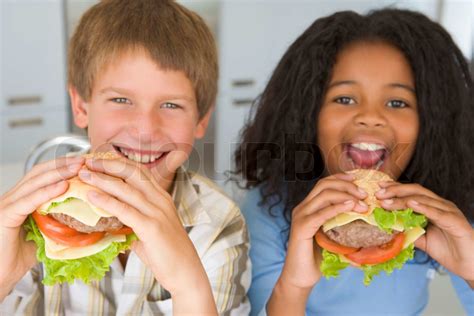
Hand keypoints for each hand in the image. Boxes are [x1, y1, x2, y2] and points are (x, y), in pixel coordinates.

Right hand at [0, 155, 83, 297]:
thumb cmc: (18, 259)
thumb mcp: (44, 235)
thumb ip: (58, 222)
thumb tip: (84, 216)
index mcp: (21, 199)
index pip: (41, 175)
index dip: (62, 167)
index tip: (83, 162)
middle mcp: (12, 198)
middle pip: (39, 173)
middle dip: (63, 164)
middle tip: (84, 159)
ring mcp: (7, 205)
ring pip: (34, 183)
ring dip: (58, 173)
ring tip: (78, 167)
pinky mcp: (5, 216)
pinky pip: (28, 201)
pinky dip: (47, 192)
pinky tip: (63, 186)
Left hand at [79, 156, 216, 313]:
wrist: (185, 271)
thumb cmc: (167, 253)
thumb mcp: (150, 229)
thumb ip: (132, 220)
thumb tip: (107, 220)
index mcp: (162, 197)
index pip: (139, 171)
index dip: (118, 162)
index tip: (99, 159)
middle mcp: (161, 200)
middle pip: (133, 173)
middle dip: (109, 164)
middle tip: (88, 161)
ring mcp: (157, 213)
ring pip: (127, 189)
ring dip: (103, 179)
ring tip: (84, 174)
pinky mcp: (152, 228)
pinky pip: (125, 210)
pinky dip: (106, 201)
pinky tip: (92, 196)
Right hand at [267, 173, 366, 314]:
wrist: (300, 277)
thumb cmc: (317, 259)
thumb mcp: (332, 236)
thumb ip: (342, 225)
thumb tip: (368, 219)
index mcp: (308, 207)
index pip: (324, 184)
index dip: (341, 178)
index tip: (359, 179)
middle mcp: (302, 208)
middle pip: (324, 185)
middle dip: (347, 185)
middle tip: (365, 193)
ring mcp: (300, 217)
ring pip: (324, 195)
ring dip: (346, 195)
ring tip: (363, 202)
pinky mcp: (301, 228)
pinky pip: (321, 213)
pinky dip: (337, 207)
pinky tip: (351, 207)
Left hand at [376, 182, 473, 280]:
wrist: (470, 266)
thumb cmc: (449, 251)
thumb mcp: (422, 240)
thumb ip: (408, 232)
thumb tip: (389, 227)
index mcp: (433, 207)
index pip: (411, 193)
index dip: (395, 189)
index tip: (378, 189)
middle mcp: (441, 205)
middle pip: (415, 191)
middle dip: (395, 190)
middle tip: (378, 193)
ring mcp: (449, 211)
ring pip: (423, 199)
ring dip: (402, 199)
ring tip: (386, 201)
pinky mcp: (455, 221)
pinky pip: (437, 212)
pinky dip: (423, 207)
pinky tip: (410, 204)